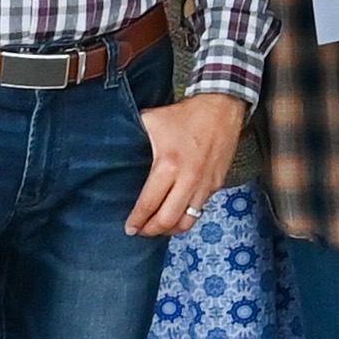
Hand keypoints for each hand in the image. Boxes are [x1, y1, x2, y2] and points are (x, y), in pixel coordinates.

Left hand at [131, 92, 246, 237]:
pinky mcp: (216, 185)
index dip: (137, 220)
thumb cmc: (186, 114)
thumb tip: (116, 144)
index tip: (129, 228)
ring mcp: (204, 185)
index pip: (149, 204)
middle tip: (141, 231)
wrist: (221, 108)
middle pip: (167, 220)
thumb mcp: (152, 121)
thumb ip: (134, 136)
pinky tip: (177, 214)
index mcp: (168, 166)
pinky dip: (186, 217)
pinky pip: (200, 210)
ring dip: (170, 229)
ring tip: (159, 227)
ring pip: (187, 221)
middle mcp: (188, 180)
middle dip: (151, 230)